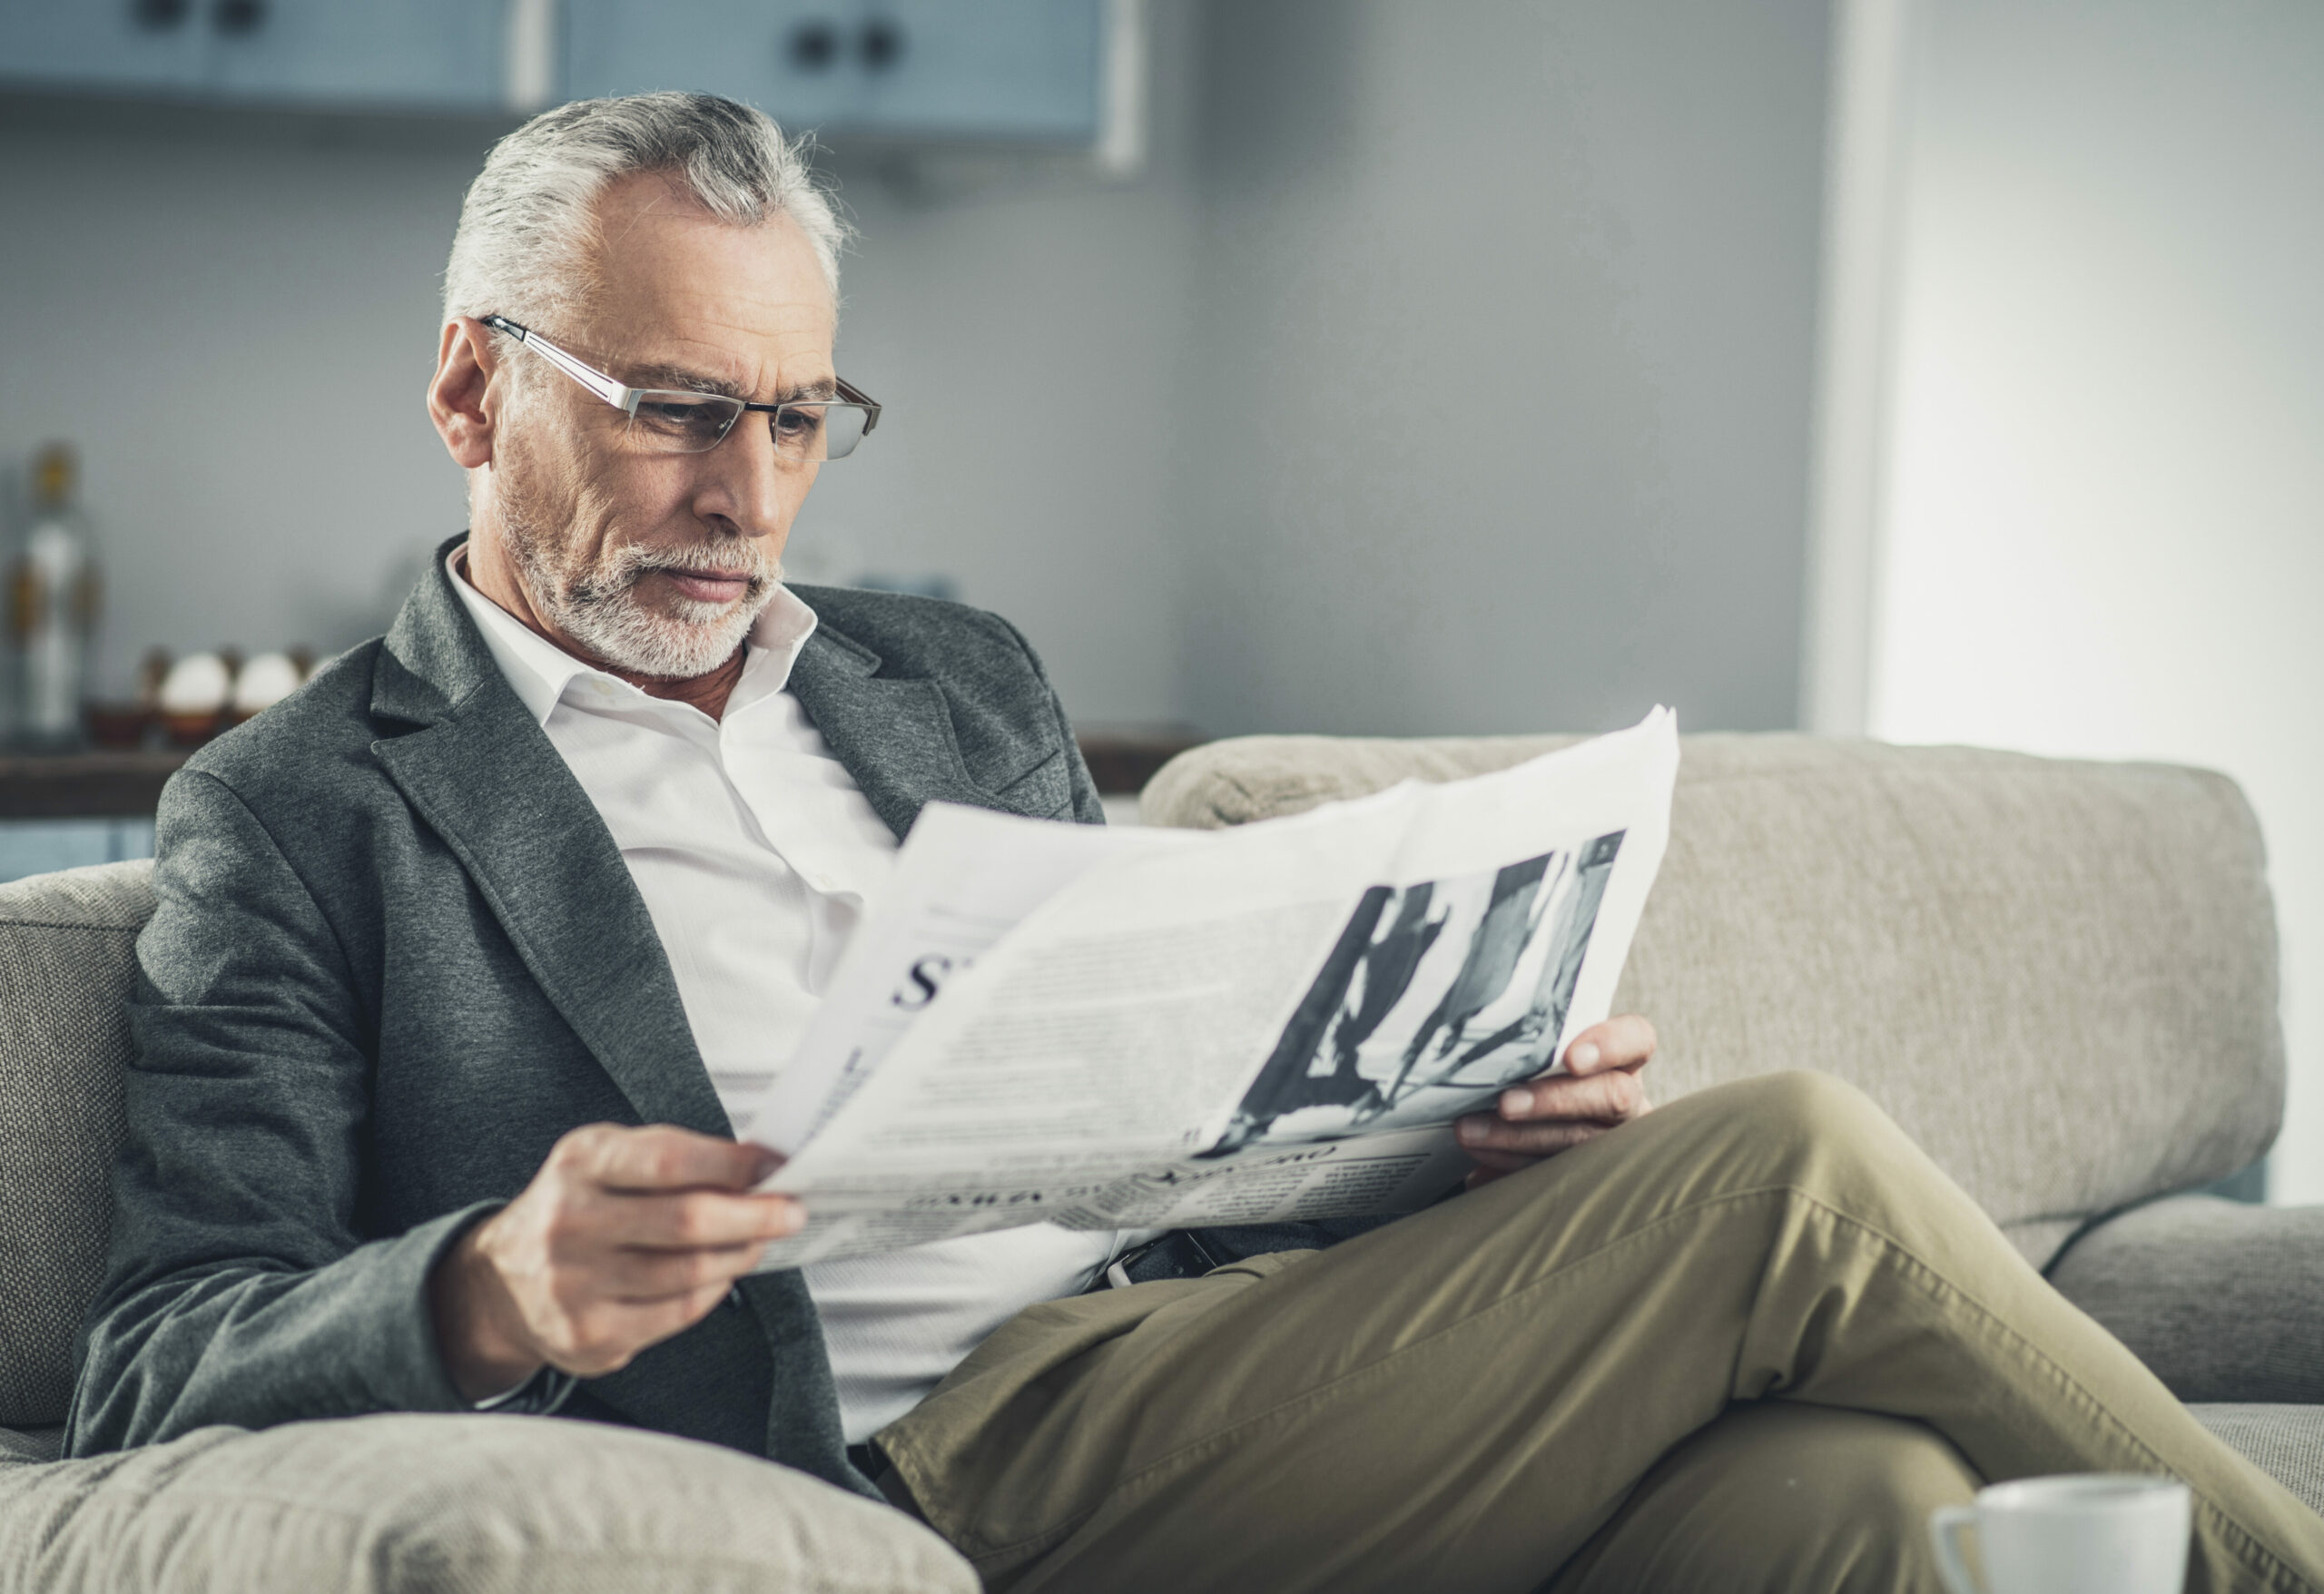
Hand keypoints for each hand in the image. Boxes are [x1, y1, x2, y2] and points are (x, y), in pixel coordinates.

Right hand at [428, 1124, 803, 1401]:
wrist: (500, 1283)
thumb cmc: (577, 1207)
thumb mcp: (606, 1160)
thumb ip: (673, 1158)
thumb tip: (761, 1167)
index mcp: (580, 1163)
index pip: (668, 1159)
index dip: (731, 1165)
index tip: (775, 1166)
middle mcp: (569, 1222)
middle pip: (687, 1221)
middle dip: (755, 1216)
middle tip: (793, 1211)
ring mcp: (574, 1285)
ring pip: (689, 1273)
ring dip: (739, 1255)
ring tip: (761, 1240)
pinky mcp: (588, 1336)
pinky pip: (677, 1314)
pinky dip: (714, 1291)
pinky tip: (724, 1274)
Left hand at [1454, 1014, 1656, 1187]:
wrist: (1534, 1136)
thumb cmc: (1536, 1078)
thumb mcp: (1541, 1058)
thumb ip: (1529, 1050)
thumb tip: (1477, 1052)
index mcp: (1622, 1062)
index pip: (1637, 1040)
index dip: (1610, 1045)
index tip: (1571, 1059)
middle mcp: (1628, 1103)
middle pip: (1612, 1096)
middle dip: (1554, 1100)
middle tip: (1504, 1103)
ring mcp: (1616, 1145)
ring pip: (1582, 1141)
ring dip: (1520, 1138)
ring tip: (1471, 1132)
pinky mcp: (1587, 1178)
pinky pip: (1555, 1175)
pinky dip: (1510, 1167)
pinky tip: (1478, 1165)